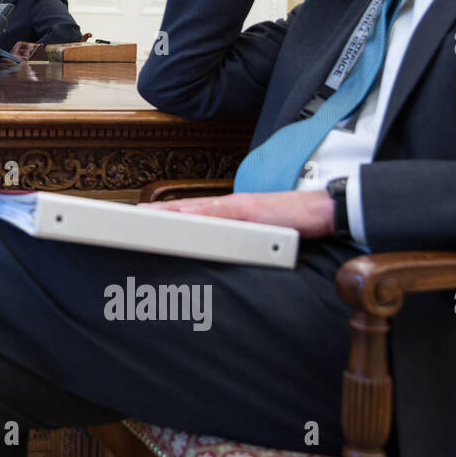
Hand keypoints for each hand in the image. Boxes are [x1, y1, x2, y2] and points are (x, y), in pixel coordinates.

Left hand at [143, 189, 335, 239]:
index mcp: (228, 212)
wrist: (322, 210)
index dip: (166, 216)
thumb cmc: (291, 223)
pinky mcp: (252, 209)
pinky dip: (203, 215)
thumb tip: (221, 251)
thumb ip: (239, 238)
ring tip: (147, 218)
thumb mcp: (258, 232)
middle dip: (160, 213)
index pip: (191, 213)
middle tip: (133, 218)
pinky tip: (186, 218)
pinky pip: (223, 213)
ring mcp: (239, 206)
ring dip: (173, 214)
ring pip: (198, 209)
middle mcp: (229, 206)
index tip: (142, 220)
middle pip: (187, 209)